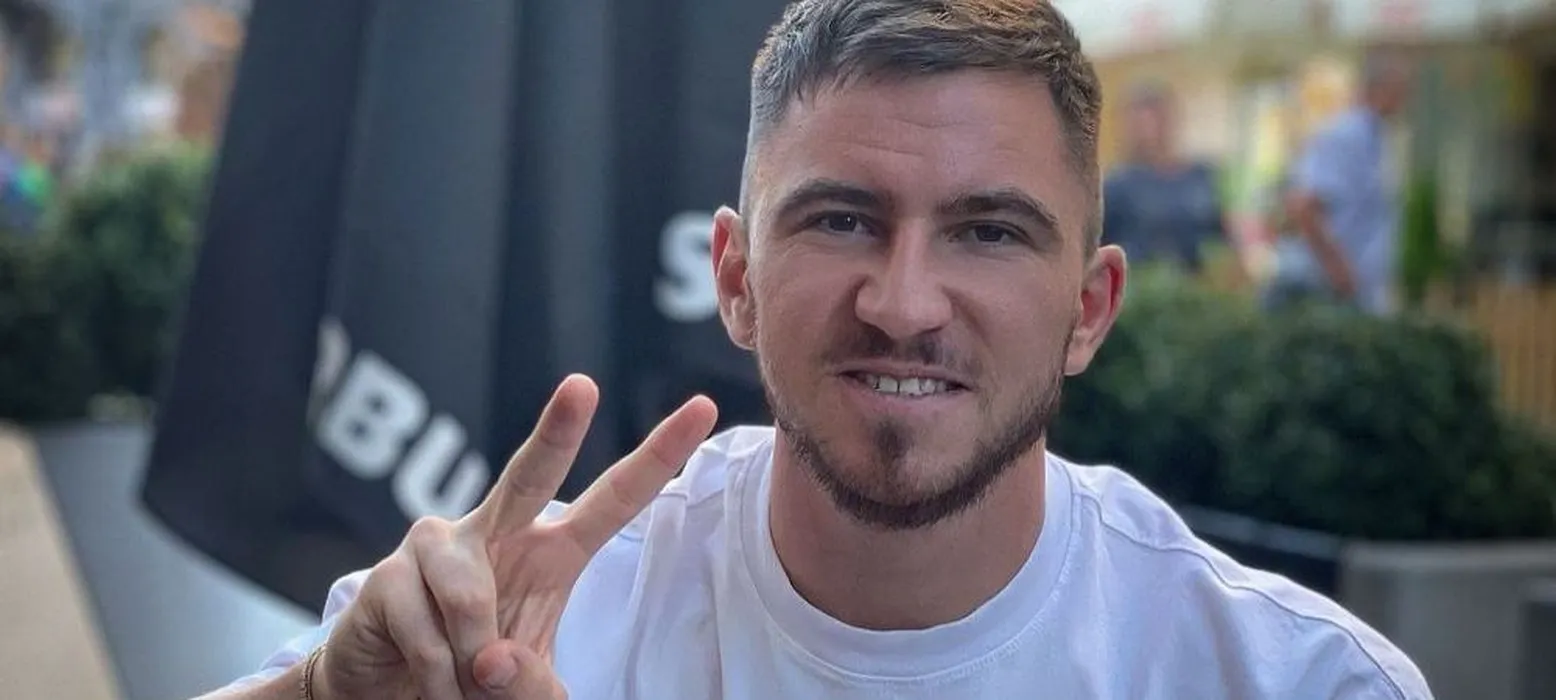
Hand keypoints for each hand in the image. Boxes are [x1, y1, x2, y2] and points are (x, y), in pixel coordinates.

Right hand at [314, 374, 717, 698]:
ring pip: (469, 599)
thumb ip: (532, 685)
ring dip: (469, 664)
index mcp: (552, 550)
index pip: (615, 498)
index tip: (704, 407)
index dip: (659, 455)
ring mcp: (437, 544)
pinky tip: (425, 676)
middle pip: (532, 473)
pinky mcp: (389, 574)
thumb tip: (494, 660)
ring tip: (460, 684)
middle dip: (557, 429)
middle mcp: (497, 530)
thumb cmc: (472, 674)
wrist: (391, 692)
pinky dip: (436, 675)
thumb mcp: (525, 690)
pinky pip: (428, 633)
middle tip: (582, 385)